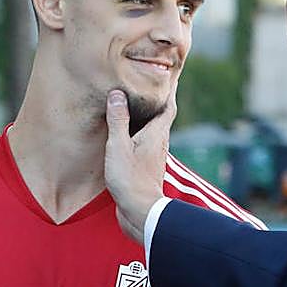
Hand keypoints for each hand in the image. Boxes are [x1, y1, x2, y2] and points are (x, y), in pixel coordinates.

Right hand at [104, 89, 174, 242]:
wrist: (140, 213)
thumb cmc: (131, 180)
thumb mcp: (118, 146)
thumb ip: (118, 120)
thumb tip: (117, 94)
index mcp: (156, 134)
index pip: (168, 105)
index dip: (169, 89)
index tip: (169, 74)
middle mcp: (159, 143)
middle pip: (162, 116)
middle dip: (157, 100)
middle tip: (148, 84)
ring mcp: (153, 156)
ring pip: (153, 130)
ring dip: (146, 117)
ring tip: (134, 105)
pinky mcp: (145, 168)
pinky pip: (143, 143)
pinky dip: (137, 133)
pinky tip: (125, 135)